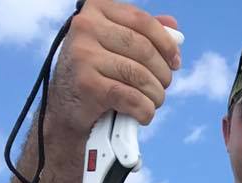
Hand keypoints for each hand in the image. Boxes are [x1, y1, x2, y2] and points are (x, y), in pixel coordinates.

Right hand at [49, 0, 181, 133]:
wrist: (66, 109)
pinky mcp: (88, 85)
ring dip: (155, 95)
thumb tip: (174, 28)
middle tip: (162, 87)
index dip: (166, 44)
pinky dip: (144, 110)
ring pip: (140, 75)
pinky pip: (131, 98)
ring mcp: (84, 55)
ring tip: (153, 102)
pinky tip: (144, 114)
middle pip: (144, 50)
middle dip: (162, 73)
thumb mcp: (114, 46)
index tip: (175, 62)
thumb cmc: (95, 74)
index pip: (142, 21)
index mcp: (96, 9)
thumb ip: (141, 34)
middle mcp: (86, 27)